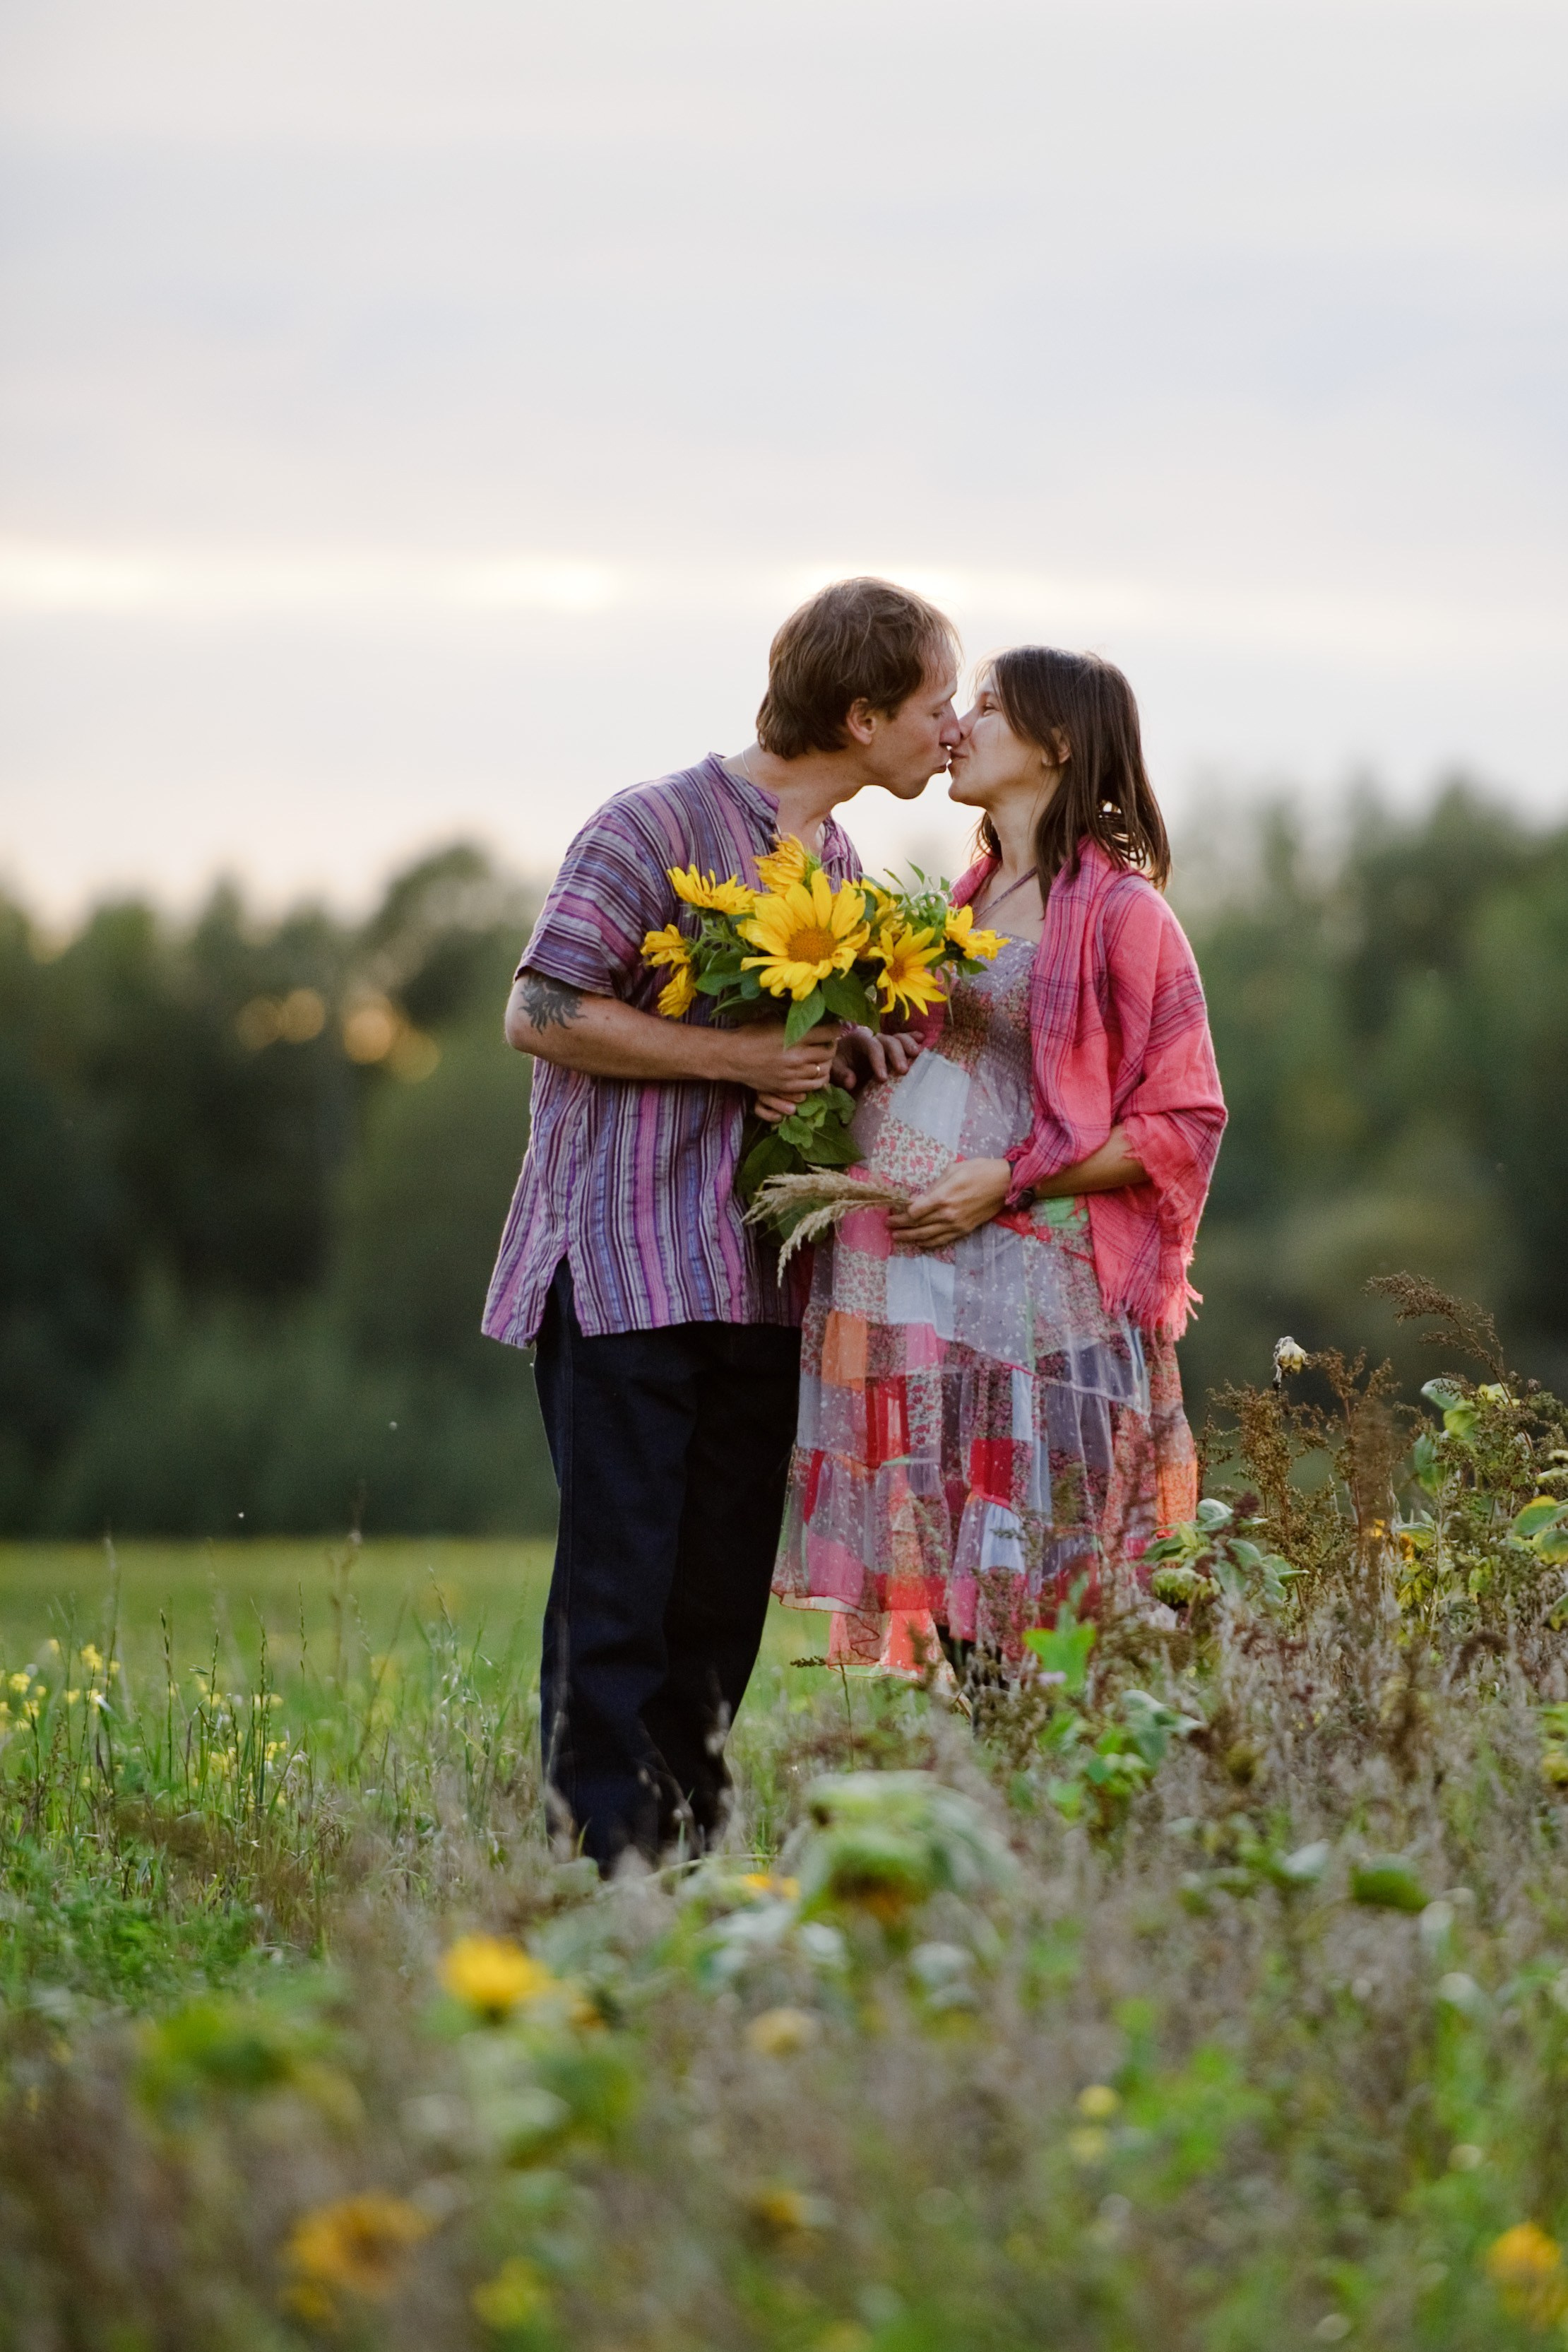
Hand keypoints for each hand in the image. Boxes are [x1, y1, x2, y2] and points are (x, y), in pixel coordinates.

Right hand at [723, 1020, 839, 1122]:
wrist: (732, 1057)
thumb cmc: (751, 1034)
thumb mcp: (773, 1019)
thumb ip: (793, 1019)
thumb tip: (810, 1011)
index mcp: (796, 1036)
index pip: (829, 1033)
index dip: (836, 1029)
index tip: (835, 1027)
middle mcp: (798, 1056)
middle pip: (829, 1052)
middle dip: (831, 1046)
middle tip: (828, 1042)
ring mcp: (794, 1074)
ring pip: (824, 1070)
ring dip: (825, 1063)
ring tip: (821, 1058)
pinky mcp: (788, 1087)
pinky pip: (813, 1085)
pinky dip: (818, 1078)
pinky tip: (814, 1071)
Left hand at [831, 1025, 922, 1091]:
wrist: (842, 1063)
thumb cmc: (838, 1066)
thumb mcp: (833, 1070)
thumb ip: (841, 1075)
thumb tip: (852, 1081)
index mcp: (859, 1040)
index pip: (872, 1046)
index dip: (878, 1061)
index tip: (882, 1078)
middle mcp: (874, 1037)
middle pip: (889, 1041)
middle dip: (897, 1054)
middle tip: (903, 1070)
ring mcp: (885, 1042)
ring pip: (899, 1038)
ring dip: (909, 1045)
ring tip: (918, 1055)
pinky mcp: (893, 1048)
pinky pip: (905, 1039)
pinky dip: (914, 1038)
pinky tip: (924, 1041)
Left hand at [887, 1157, 1011, 1251]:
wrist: (1004, 1184)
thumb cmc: (979, 1170)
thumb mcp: (952, 1170)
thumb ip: (934, 1187)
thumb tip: (919, 1198)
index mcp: (943, 1197)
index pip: (914, 1212)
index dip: (900, 1215)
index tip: (892, 1213)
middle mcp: (947, 1214)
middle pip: (917, 1225)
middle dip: (900, 1227)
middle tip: (888, 1227)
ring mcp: (956, 1224)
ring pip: (928, 1236)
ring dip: (910, 1238)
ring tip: (898, 1238)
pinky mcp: (965, 1229)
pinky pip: (943, 1240)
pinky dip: (929, 1243)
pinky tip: (920, 1243)